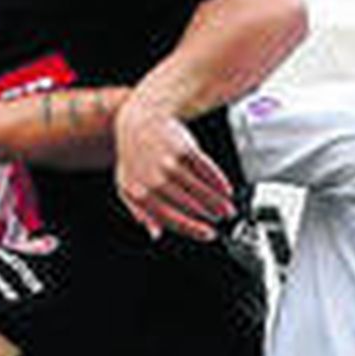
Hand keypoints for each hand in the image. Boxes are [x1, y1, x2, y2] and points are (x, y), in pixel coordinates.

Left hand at [113, 98, 235, 241]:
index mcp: (139, 191)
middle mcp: (153, 177)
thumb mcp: (127, 186)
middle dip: (209, 214)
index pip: (168, 216)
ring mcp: (168, 161)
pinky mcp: (182, 147)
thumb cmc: (135, 158)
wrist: (140, 121)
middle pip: (187, 202)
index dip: (191, 228)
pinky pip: (205, 168)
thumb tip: (156, 234)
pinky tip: (226, 189)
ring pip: (198, 187)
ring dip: (217, 201)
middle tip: (221, 219)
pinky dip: (218, 181)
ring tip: (227, 209)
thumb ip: (140, 212)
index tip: (208, 233)